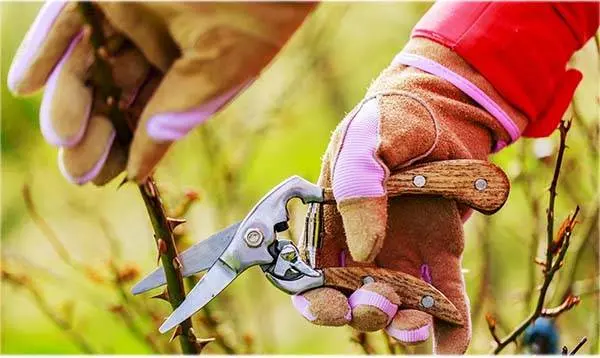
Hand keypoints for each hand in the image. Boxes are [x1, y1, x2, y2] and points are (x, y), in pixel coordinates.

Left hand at [8, 1, 314, 184]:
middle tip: (77, 170)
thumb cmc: (254, 12)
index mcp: (189, 64)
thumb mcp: (214, 73)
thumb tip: (141, 171)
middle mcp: (156, 40)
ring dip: (69, 101)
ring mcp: (130, 12)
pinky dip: (45, 50)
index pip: (150, 111)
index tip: (106, 178)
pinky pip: (68, 20)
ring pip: (88, 62)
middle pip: (114, 92)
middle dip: (96, 131)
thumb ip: (174, 117)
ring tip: (62, 140)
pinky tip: (26, 85)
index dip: (128, 146)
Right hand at [292, 38, 525, 352]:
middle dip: (361, 313)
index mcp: (332, 223)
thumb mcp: (366, 139)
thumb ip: (356, 185)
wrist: (444, 108)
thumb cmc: (393, 119)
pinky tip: (450, 345)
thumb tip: (364, 249)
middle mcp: (364, 246)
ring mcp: (404, 253)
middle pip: (353, 298)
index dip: (316, 299)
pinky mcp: (442, 253)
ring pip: (397, 305)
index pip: (313, 274)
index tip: (330, 305)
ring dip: (402, 327)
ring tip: (415, 327)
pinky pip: (444, 296)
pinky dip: (448, 326)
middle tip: (379, 304)